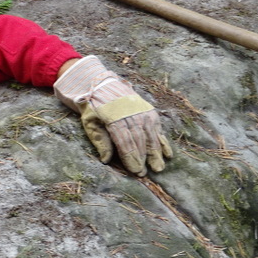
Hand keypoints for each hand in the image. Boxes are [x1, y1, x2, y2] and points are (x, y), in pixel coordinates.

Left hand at [54, 56, 171, 175]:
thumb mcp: (90, 122)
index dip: (131, 158)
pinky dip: (163, 141)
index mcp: (115, 119)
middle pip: (139, 141)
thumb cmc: (95, 107)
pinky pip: (158, 128)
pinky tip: (167, 154)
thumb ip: (99, 140)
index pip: (125, 142)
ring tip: (158, 168)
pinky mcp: (150, 111)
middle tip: (145, 174)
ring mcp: (142, 113)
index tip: (135, 171)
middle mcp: (132, 115)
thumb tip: (106, 160)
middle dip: (143, 159)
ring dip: (155, 153)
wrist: (103, 84)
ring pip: (150, 136)